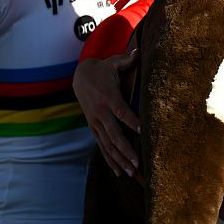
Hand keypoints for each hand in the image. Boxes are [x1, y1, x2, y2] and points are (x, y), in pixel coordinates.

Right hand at [72, 50, 139, 176]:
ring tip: (132, 173)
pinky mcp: (94, 128)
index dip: (132, 121)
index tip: (143, 130)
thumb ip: (127, 60)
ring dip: (119, 159)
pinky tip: (119, 172)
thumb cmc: (103, 70)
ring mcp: (96, 123)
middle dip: (126, 150)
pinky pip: (102, 146)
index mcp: (108, 97)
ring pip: (108, 145)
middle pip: (114, 134)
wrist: (80, 76)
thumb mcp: (114, 63)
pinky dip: (110, 159)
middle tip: (138, 163)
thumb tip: (139, 51)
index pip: (122, 112)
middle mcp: (100, 113)